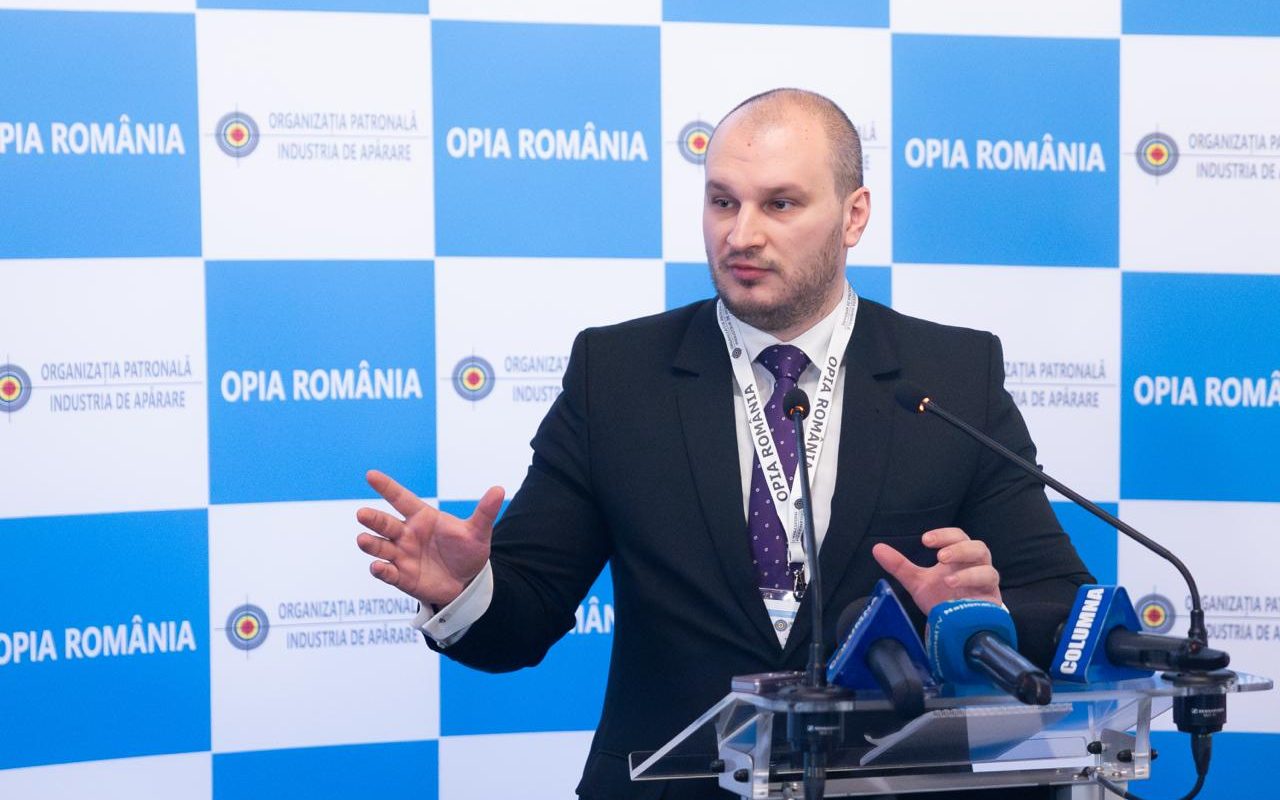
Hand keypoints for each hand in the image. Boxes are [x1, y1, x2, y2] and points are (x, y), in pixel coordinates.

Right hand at [355, 469, 503, 606]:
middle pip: (385, 523)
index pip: (401, 499)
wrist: (467, 582)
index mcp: (423, 517)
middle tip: (362, 513)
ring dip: (371, 544)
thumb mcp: (478, 532)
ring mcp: (403, 556)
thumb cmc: (467, 551)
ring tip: (363, 540)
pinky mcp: (402, 577)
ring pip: (381, 547)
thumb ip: (484, 512)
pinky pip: (388, 572)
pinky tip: (378, 567)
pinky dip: (381, 570)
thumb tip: (499, 489)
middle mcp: (407, 534)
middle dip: (373, 519)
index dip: (387, 487)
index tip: (371, 475)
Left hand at [871, 527, 1001, 614]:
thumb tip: (876, 548)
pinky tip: (960, 593)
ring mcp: (986, 582)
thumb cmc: (942, 599)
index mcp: (959, 557)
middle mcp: (975, 566)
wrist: (956, 627)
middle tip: (940, 557)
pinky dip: (975, 586)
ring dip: (968, 572)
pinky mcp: (993, 600)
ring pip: (988, 567)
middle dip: (959, 549)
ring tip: (947, 580)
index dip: (944, 535)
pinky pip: (991, 587)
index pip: (957, 537)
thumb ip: (900, 566)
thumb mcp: (918, 582)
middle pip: (978, 547)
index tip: (925, 540)